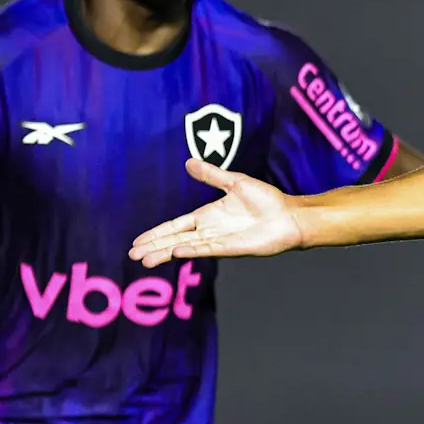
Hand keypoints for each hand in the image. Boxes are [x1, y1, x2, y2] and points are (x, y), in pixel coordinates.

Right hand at [129, 160, 306, 267]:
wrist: (290, 214)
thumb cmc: (267, 199)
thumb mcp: (235, 182)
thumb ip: (212, 174)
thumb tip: (189, 162)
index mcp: (208, 216)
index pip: (176, 226)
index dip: (157, 233)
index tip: (138, 241)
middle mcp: (210, 230)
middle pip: (175, 239)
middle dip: (154, 246)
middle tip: (133, 255)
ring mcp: (220, 240)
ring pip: (186, 248)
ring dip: (165, 253)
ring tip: (145, 261)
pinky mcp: (232, 247)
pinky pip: (207, 249)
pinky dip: (191, 250)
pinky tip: (175, 252)